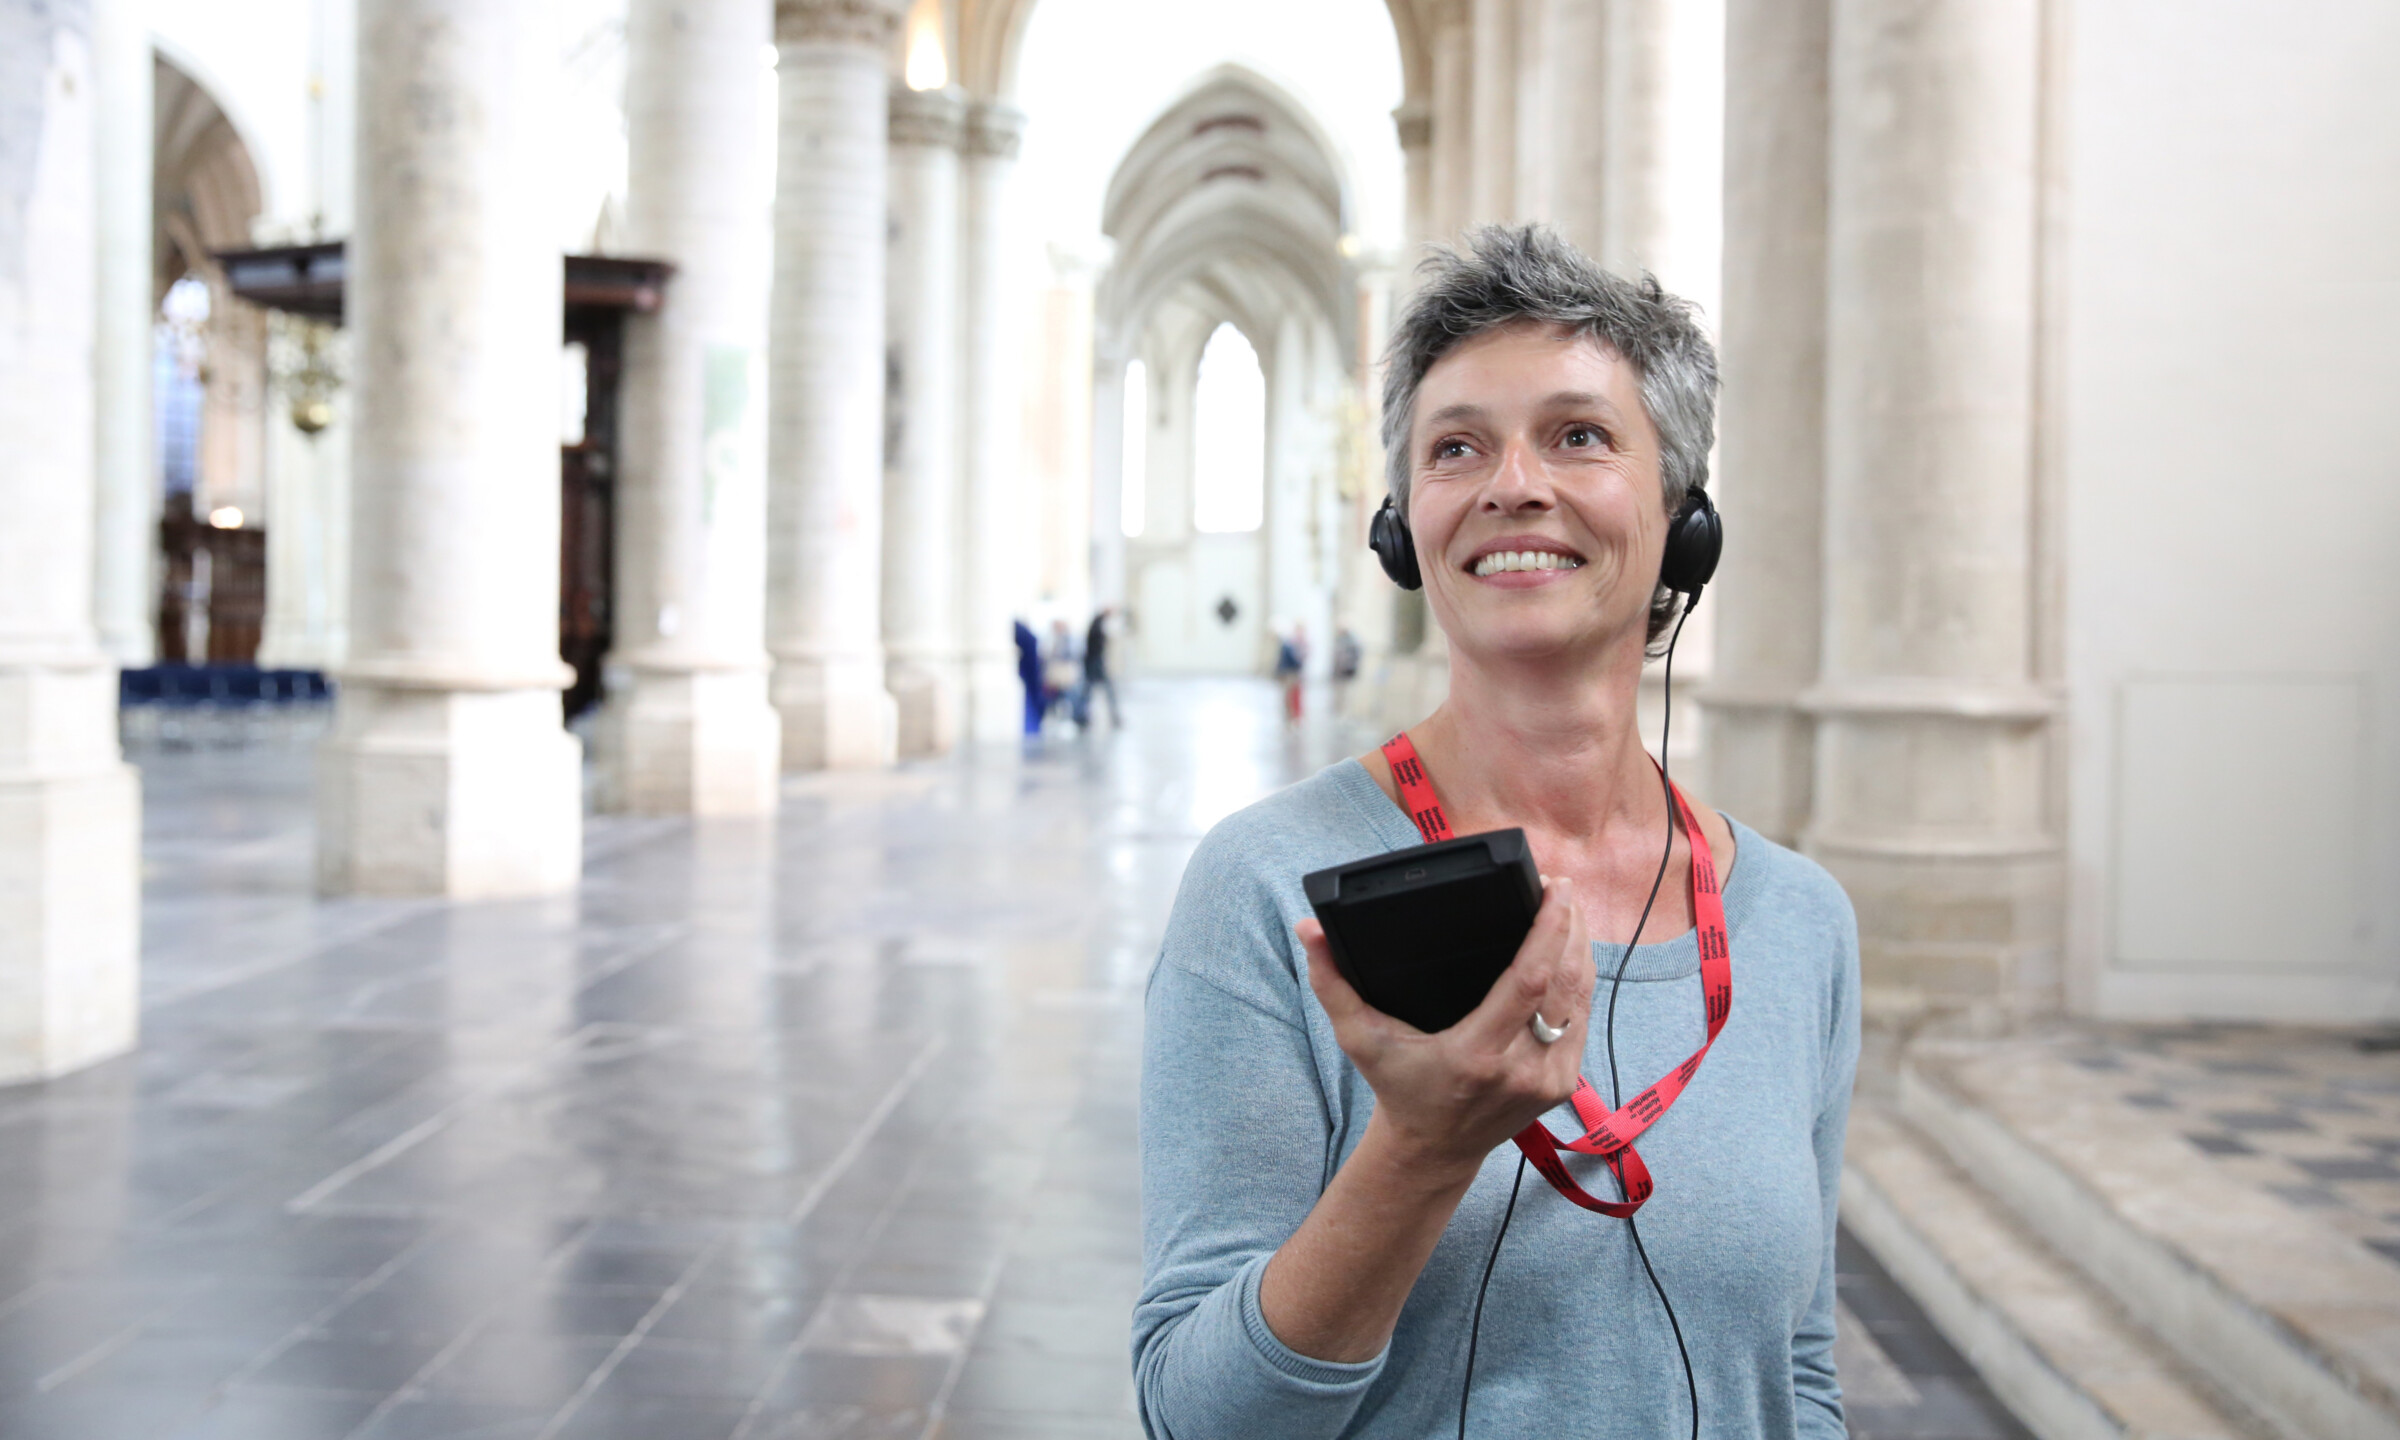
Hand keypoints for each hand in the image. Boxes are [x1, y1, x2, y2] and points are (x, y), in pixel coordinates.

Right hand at [1295, 877, 1593, 1177]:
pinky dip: (1581, 982)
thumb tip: (1309, 930)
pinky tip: (1574, 952)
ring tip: (1570, 909)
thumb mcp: (1360, 1038)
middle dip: (1570, 928)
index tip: (1553, 890)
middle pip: (1566, 983)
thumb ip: (1332, 983)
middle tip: (1560, 886)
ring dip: (1581, 949)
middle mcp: (1520, 1070)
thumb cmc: (1399, 1087)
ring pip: (1581, 999)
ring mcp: (1549, 1080)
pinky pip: (1582, 1021)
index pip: (1530, 981)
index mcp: (1475, 1055)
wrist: (1434, 1150)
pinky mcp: (1563, 1085)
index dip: (1548, 931)